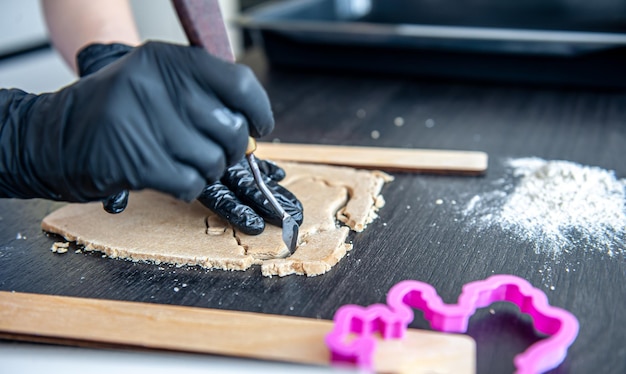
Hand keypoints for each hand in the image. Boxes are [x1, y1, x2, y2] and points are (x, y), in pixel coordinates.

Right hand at [75, 43, 302, 234]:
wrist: (55, 135)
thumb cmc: (120, 112)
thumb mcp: (157, 84)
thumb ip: (203, 96)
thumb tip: (250, 131)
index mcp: (167, 59)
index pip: (240, 83)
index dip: (259, 111)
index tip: (258, 127)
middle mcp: (155, 84)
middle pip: (231, 128)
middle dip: (231, 150)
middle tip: (214, 153)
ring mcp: (142, 122)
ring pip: (213, 161)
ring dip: (207, 171)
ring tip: (184, 163)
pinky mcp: (135, 161)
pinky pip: (191, 183)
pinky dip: (188, 187)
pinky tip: (169, 176)